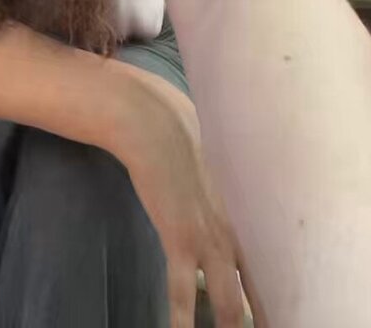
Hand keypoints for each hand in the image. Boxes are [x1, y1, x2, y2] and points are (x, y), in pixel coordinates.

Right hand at [115, 68, 260, 327]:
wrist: (155, 125)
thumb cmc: (186, 140)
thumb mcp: (222, 172)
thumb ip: (231, 198)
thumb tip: (233, 214)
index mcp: (252, 214)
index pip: (276, 266)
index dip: (276, 296)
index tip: (278, 313)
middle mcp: (239, 231)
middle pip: (261, 292)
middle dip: (264, 318)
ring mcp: (210, 239)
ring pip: (228, 302)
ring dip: (229, 325)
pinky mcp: (180, 239)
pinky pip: (182, 292)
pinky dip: (182, 320)